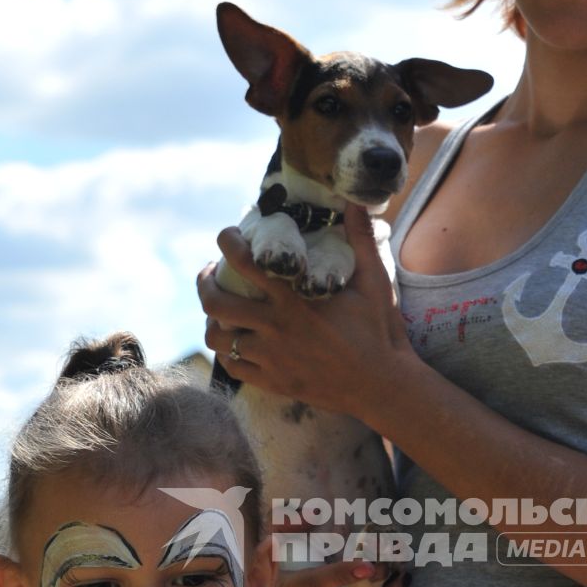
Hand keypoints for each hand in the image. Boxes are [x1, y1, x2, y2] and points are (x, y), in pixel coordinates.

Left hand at [197, 208, 409, 422]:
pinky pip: (232, 367)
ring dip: (211, 320)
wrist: (382, 386)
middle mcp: (276, 326)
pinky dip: (226, 352)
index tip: (228, 237)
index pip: (244, 261)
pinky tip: (234, 343)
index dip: (227, 243)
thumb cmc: (379, 331)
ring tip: (219, 311)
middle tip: (210, 274)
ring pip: (217, 337)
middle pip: (215, 302)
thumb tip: (356, 200)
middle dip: (204, 282)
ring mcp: (271, 357)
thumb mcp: (375, 281)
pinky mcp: (273, 382)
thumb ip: (361, 239)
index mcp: (294, 298)